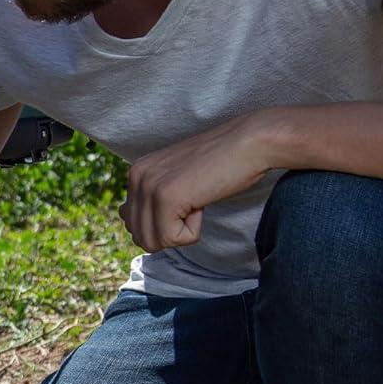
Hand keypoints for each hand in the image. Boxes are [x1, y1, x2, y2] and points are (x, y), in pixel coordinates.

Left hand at [120, 114, 270, 251]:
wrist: (252, 142)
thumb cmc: (222, 163)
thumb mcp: (177, 179)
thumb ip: (151, 201)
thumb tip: (130, 228)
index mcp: (136, 173)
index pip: (131, 224)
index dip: (163, 223)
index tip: (186, 199)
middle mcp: (135, 177)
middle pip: (140, 237)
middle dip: (170, 231)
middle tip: (193, 202)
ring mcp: (149, 186)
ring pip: (153, 242)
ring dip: (181, 231)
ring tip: (197, 201)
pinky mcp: (166, 197)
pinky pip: (173, 238)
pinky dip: (194, 230)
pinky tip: (202, 203)